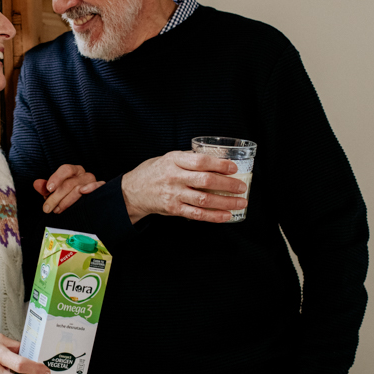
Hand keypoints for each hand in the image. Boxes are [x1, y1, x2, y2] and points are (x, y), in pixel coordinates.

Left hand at [33, 164, 104, 213]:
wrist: (81, 204)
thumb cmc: (65, 195)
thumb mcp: (53, 191)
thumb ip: (44, 187)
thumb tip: (36, 184)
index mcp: (72, 171)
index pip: (66, 169)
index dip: (57, 178)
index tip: (48, 189)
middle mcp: (83, 174)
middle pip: (70, 183)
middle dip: (56, 197)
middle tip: (47, 208)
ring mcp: (92, 182)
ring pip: (80, 189)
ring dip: (67, 201)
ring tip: (57, 210)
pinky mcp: (100, 189)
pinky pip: (99, 186)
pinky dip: (92, 188)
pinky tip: (83, 192)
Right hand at [121, 151, 247, 223]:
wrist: (132, 191)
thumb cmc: (153, 172)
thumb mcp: (167, 158)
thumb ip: (188, 158)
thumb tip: (214, 157)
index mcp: (174, 160)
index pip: (200, 161)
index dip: (219, 164)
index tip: (233, 167)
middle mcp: (174, 177)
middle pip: (205, 181)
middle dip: (227, 184)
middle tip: (241, 186)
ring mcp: (173, 195)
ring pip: (204, 199)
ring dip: (225, 202)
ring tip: (240, 202)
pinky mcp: (173, 209)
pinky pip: (197, 214)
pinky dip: (213, 216)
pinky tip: (226, 216)